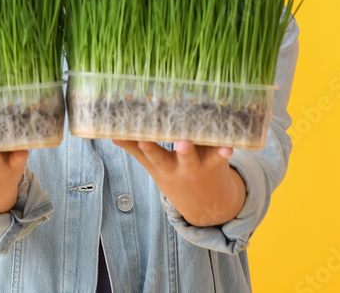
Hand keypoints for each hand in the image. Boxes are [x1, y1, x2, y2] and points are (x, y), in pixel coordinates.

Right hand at [112, 139, 245, 226]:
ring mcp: (198, 165)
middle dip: (160, 150)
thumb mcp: (154, 168)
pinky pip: (220, 156)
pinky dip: (224, 152)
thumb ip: (135, 149)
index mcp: (163, 167)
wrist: (208, 205)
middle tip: (168, 142)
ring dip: (191, 151)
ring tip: (186, 143)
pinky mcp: (216, 161)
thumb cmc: (176, 177)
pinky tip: (228, 147)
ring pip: (193, 156)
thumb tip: (111, 134)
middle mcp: (179, 167)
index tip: (138, 138)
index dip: (144, 147)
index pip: (149, 155)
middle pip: (168, 157)